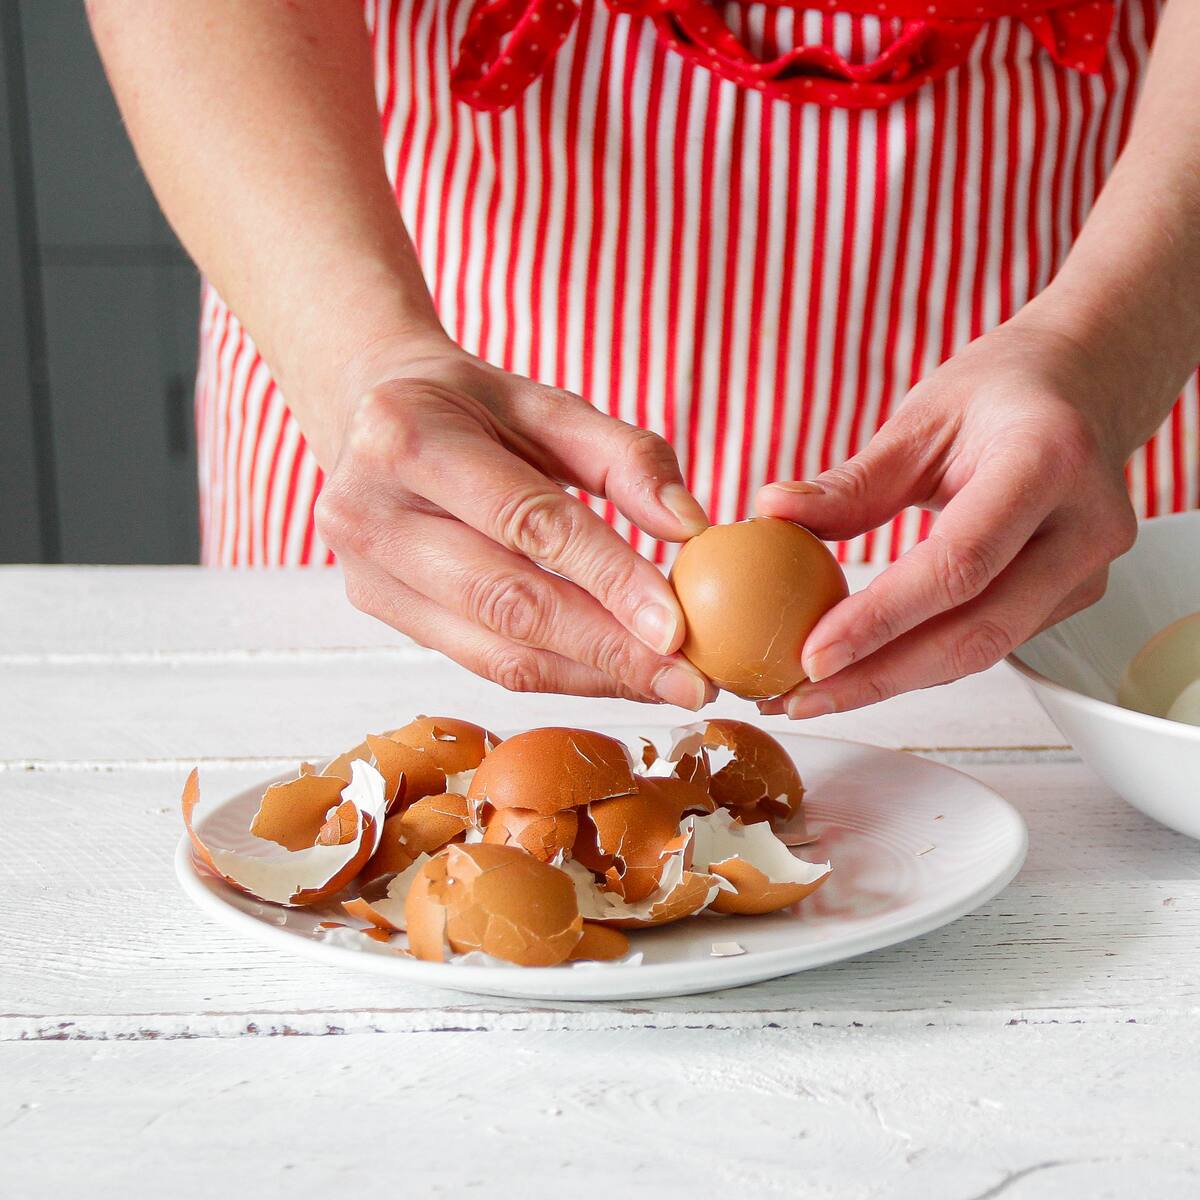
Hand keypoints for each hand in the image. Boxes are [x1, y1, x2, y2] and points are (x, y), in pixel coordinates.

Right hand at [315, 336, 714, 706]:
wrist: (366, 411)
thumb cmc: (468, 405)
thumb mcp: (544, 403)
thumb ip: (623, 456)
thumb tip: (689, 526)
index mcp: (407, 435)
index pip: (527, 521)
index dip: (607, 577)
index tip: (677, 627)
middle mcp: (369, 510)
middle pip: (509, 602)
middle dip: (609, 649)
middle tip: (689, 680)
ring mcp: (364, 571)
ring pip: (495, 651)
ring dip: (590, 676)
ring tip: (664, 685)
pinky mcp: (377, 610)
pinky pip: (481, 660)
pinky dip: (557, 673)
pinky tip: (612, 675)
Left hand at [755, 316, 1140, 717]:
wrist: (1085, 386)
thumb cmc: (1002, 390)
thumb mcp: (924, 416)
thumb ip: (855, 480)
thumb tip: (771, 510)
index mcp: (1045, 461)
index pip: (959, 564)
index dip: (882, 620)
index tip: (811, 655)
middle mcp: (1083, 525)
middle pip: (977, 631)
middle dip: (879, 677)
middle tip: (797, 698)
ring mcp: (1087, 568)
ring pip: (984, 649)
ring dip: (893, 681)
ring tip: (811, 694)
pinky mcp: (1072, 594)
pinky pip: (990, 640)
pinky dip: (921, 661)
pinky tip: (862, 669)